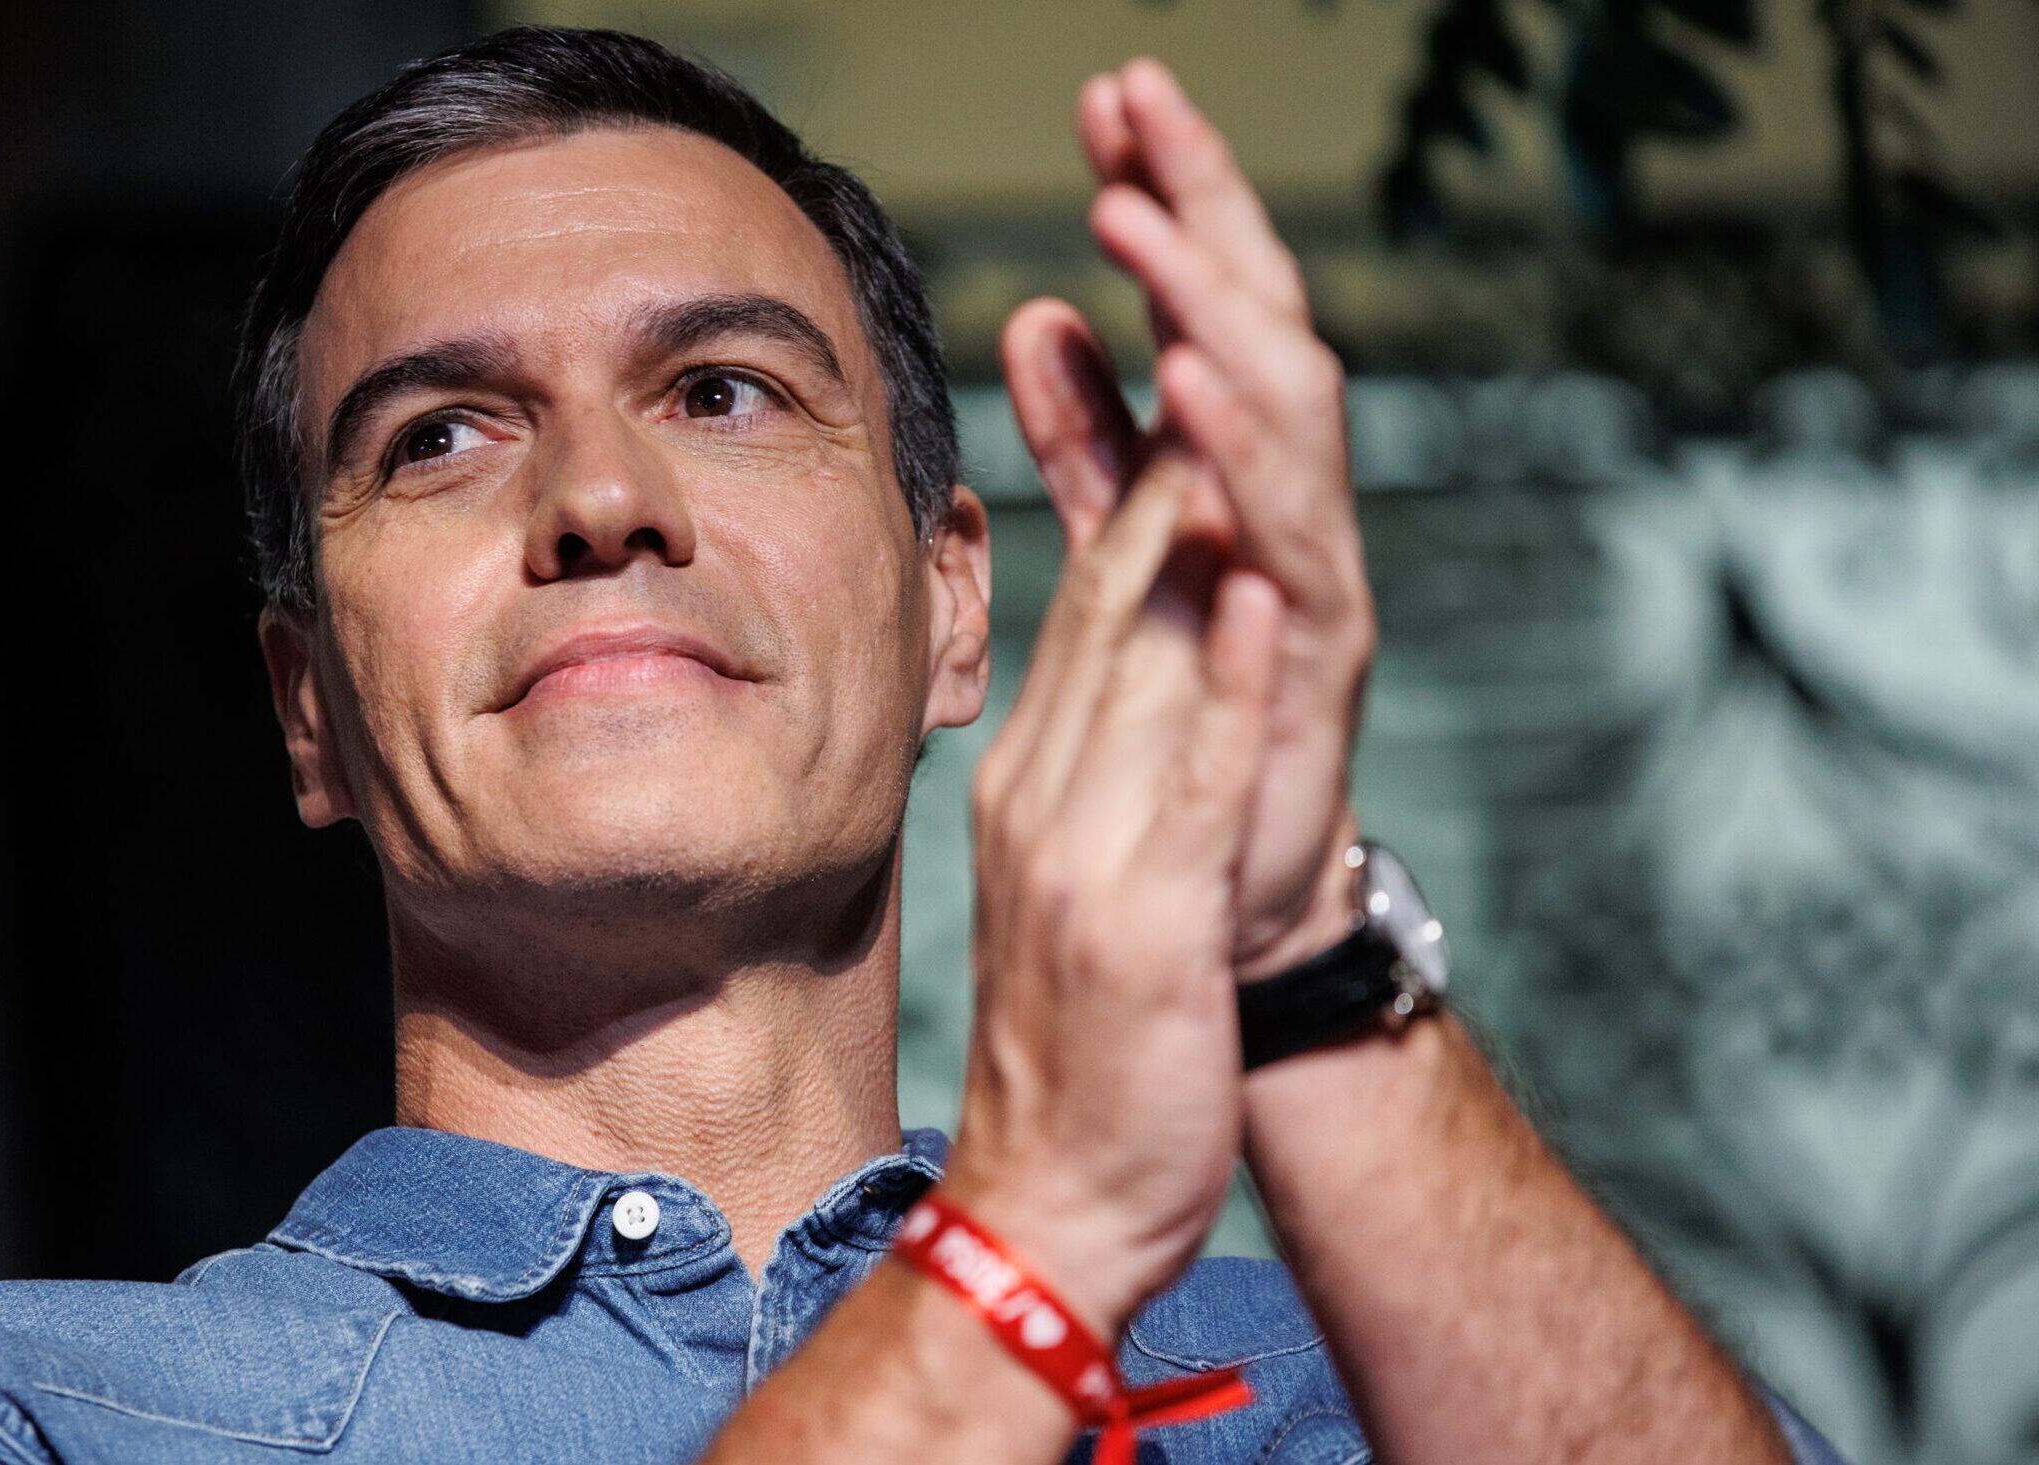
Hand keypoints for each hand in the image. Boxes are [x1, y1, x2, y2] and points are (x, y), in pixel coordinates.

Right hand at [946, 441, 1282, 1336]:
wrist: (1045, 1207)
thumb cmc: (1080, 1054)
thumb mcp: (1077, 887)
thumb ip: (1099, 774)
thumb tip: (1142, 680)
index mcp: (1038, 783)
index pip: (1095, 606)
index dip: (1143, 481)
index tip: (1190, 375)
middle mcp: (1050, 794)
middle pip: (1112, 599)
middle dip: (1158, 452)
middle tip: (1196, 328)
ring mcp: (1088, 852)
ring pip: (1144, 661)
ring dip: (1192, 525)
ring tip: (1229, 397)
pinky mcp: (1143, 920)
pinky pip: (1191, 780)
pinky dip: (1231, 681)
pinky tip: (1263, 593)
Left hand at [1003, 58, 1375, 976]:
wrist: (1241, 893)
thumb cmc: (1187, 719)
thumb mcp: (1119, 554)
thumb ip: (1089, 443)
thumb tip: (1045, 315)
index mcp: (1230, 467)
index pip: (1202, 301)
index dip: (1165, 197)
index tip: (1107, 101)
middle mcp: (1282, 502)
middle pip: (1258, 323)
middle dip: (1202, 213)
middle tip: (1141, 108)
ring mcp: (1308, 578)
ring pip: (1284, 423)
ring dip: (1217, 324)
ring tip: (1147, 237)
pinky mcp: (1317, 668)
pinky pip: (1292, 559)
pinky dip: (1250, 479)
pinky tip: (1203, 412)